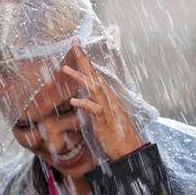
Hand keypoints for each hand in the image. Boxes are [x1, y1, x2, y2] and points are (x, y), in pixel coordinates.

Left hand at [61, 39, 145, 162]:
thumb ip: (95, 106)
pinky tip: (74, 101)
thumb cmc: (117, 136)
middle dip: (83, 59)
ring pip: (95, 88)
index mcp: (109, 97)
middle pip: (95, 75)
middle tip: (74, 43)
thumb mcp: (104, 117)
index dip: (86, 61)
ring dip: (80, 78)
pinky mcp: (106, 121)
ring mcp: (109, 109)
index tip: (76, 46)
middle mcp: (110, 99)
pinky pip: (95, 110)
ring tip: (65, 68)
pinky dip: (85, 104)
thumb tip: (85, 98)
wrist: (130, 151)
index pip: (96, 75)